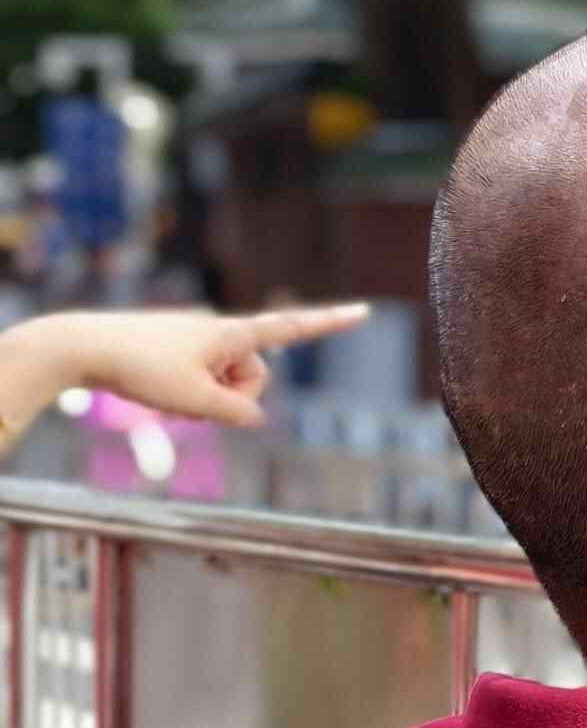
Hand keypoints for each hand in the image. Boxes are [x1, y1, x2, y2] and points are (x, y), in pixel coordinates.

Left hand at [40, 302, 367, 432]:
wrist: (83, 346)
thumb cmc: (141, 370)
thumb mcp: (197, 401)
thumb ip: (237, 412)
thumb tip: (253, 416)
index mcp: (231, 334)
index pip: (292, 328)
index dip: (330, 323)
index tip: (364, 311)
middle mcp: (218, 331)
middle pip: (253, 376)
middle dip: (234, 398)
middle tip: (196, 404)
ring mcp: (195, 340)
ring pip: (223, 383)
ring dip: (206, 401)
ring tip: (168, 398)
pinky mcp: (175, 349)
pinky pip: (199, 380)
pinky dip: (188, 395)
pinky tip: (156, 394)